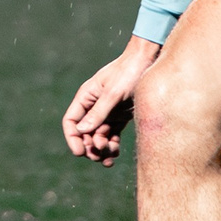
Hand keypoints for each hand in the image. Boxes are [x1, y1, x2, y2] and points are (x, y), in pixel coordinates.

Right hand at [63, 36, 160, 166]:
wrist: (149, 61)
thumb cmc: (128, 72)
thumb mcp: (113, 94)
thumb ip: (98, 113)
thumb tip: (82, 131)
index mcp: (86, 97)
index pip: (71, 121)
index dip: (73, 138)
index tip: (80, 152)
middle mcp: (94, 106)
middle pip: (85, 132)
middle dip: (89, 146)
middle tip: (99, 156)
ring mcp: (107, 112)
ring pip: (99, 136)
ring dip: (101, 149)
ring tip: (109, 160)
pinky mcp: (120, 116)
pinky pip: (112, 134)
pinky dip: (112, 145)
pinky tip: (115, 154)